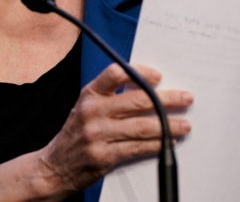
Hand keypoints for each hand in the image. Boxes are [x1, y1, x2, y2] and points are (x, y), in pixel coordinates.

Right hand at [37, 63, 192, 193]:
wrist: (53, 167)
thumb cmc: (77, 133)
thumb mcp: (86, 107)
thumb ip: (111, 95)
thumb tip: (147, 85)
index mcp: (89, 94)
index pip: (116, 73)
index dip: (141, 72)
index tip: (159, 76)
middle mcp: (92, 112)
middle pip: (137, 100)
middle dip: (167, 99)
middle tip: (186, 98)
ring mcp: (97, 135)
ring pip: (142, 126)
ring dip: (168, 125)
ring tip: (184, 124)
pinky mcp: (104, 156)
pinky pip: (137, 148)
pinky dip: (156, 144)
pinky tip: (168, 142)